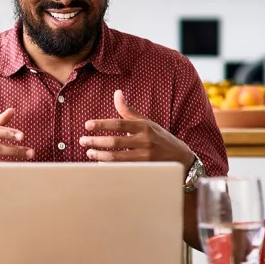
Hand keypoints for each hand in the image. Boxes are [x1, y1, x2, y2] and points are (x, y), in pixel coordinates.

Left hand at [79, 90, 193, 166]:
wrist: (182, 158)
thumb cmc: (159, 137)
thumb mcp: (146, 122)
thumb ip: (129, 110)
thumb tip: (117, 93)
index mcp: (144, 126)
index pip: (119, 124)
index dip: (102, 124)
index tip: (87, 125)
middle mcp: (145, 141)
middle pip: (116, 141)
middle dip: (96, 141)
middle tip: (82, 141)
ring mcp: (145, 157)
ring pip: (118, 158)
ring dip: (100, 156)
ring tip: (89, 153)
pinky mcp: (145, 170)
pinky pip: (123, 169)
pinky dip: (110, 167)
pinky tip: (100, 164)